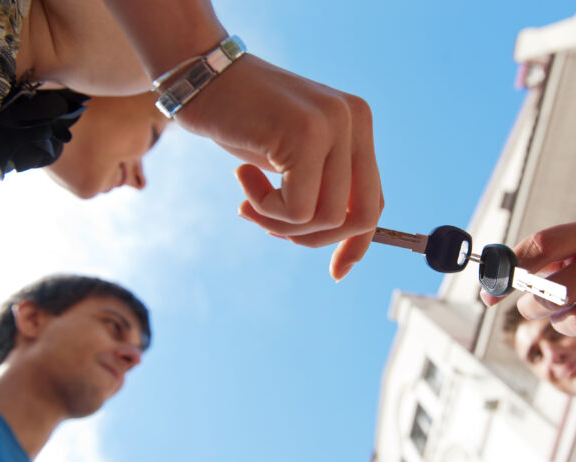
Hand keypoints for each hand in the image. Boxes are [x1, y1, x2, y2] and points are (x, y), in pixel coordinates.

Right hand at [175, 54, 383, 279]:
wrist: (201, 76)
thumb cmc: (242, 122)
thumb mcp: (293, 159)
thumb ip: (323, 190)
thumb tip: (347, 252)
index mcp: (359, 125)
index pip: (374, 201)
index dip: (357, 243)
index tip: (337, 272)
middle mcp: (355, 121)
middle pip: (359, 216)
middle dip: (314, 238)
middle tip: (270, 226)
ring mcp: (334, 124)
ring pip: (326, 218)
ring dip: (279, 222)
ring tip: (248, 199)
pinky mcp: (306, 134)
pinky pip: (297, 208)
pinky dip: (265, 208)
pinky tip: (241, 175)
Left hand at [482, 218, 575, 348]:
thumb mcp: (569, 253)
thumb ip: (529, 265)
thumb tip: (489, 292)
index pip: (542, 245)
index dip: (509, 272)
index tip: (489, 296)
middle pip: (557, 292)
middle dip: (533, 307)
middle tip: (531, 308)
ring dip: (562, 325)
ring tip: (567, 315)